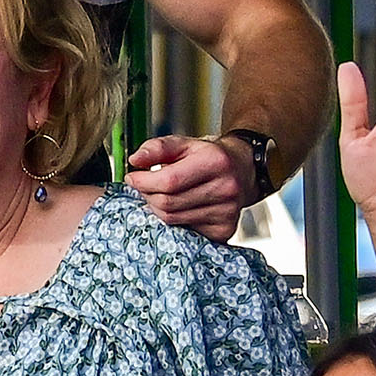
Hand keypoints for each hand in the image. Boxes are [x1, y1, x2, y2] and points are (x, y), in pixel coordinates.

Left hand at [124, 134, 253, 237]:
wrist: (243, 170)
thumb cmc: (209, 157)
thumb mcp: (184, 143)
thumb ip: (158, 148)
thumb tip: (135, 159)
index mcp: (215, 162)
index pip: (169, 180)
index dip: (144, 182)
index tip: (133, 178)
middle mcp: (226, 189)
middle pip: (168, 203)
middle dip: (148, 196)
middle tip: (145, 187)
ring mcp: (227, 213)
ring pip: (173, 220)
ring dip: (158, 209)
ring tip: (161, 196)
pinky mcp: (225, 230)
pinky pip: (185, 232)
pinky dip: (174, 222)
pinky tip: (179, 209)